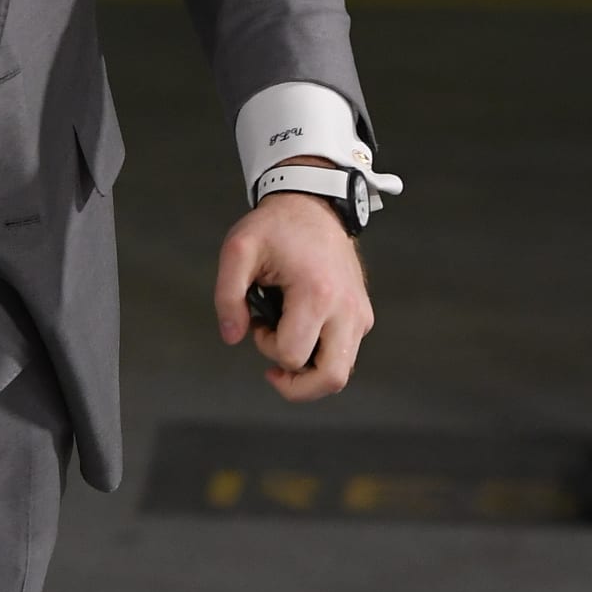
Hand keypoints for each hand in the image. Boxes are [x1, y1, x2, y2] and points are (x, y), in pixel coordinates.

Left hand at [213, 188, 372, 401]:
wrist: (314, 206)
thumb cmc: (275, 228)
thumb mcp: (238, 250)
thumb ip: (227, 297)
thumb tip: (232, 337)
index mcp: (316, 294)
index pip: (292, 355)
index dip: (266, 347)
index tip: (258, 321)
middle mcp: (347, 310)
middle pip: (331, 379)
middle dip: (297, 385)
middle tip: (274, 370)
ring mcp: (360, 315)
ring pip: (342, 373)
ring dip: (309, 372)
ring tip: (286, 344)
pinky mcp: (363, 316)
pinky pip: (346, 355)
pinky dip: (321, 357)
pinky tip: (301, 332)